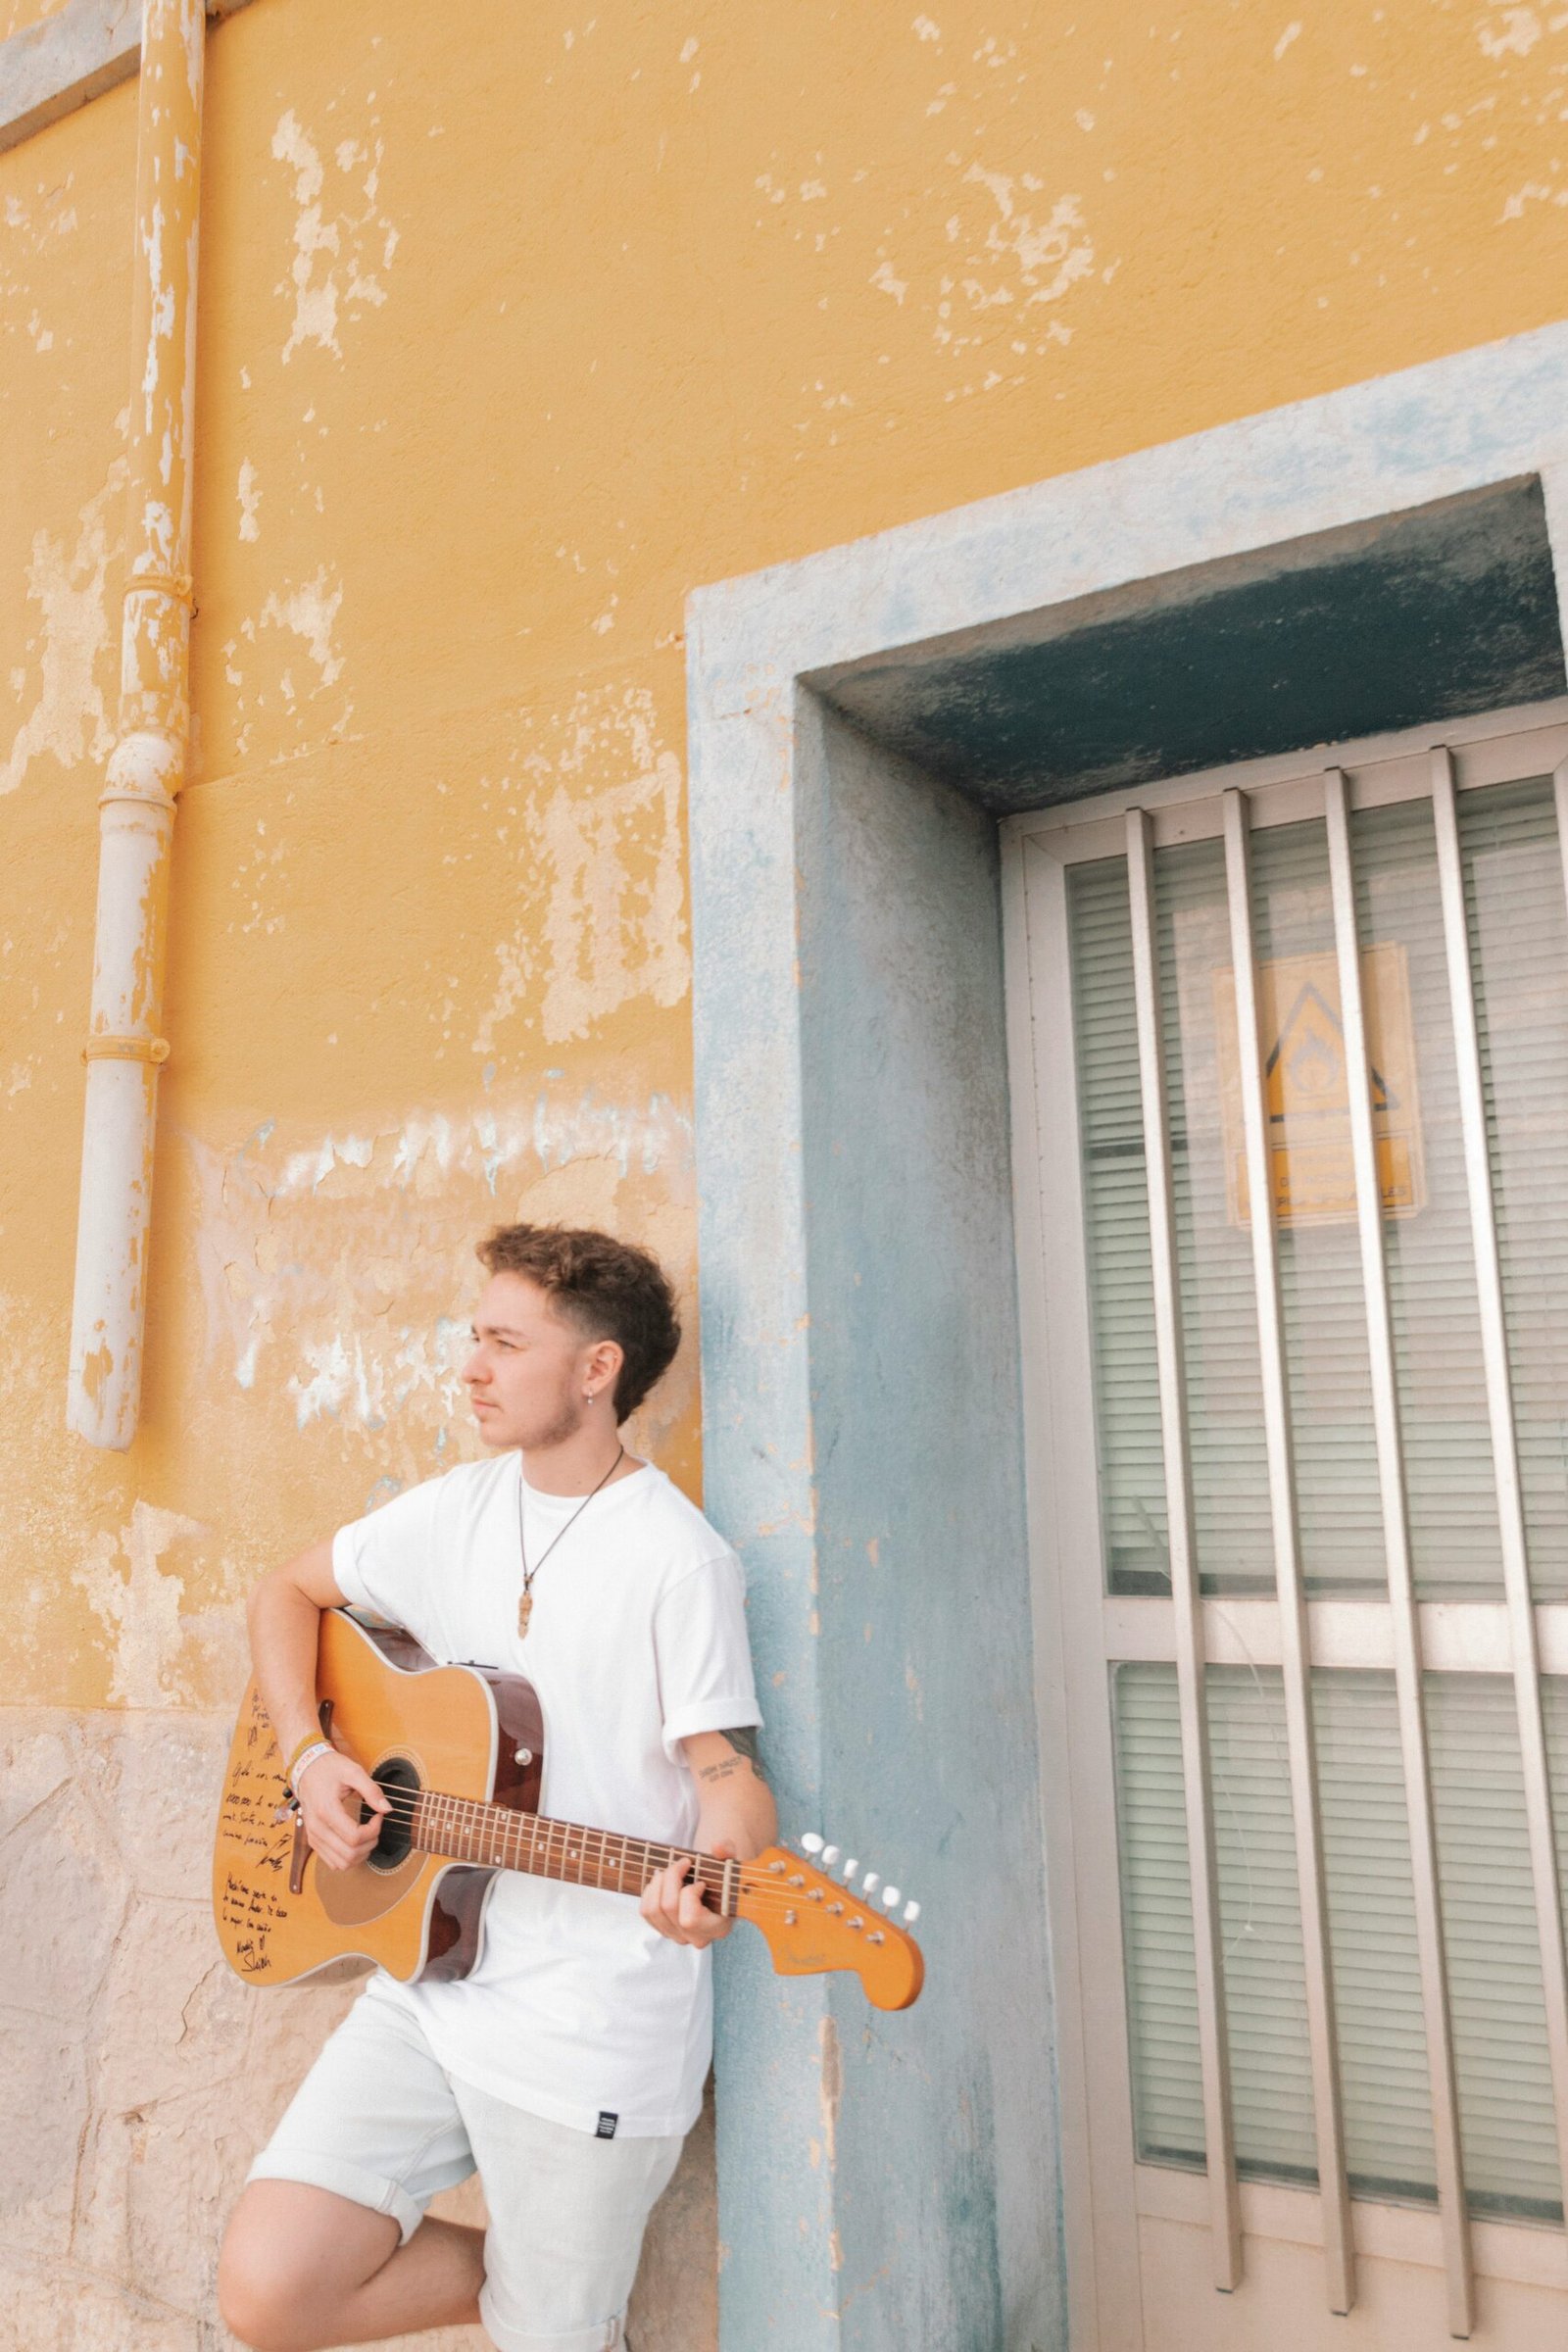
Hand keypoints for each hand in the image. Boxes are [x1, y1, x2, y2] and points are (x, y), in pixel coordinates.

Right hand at [296, 1749, 388, 1873]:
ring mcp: (313, 1837)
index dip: (374, 1830)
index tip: (378, 1816)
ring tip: (367, 1834)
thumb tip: (387, 1809)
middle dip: (370, 1843)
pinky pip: (333, 1862)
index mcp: (326, 1811)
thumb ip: (372, 1790)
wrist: (306, 1769)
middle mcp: (317, 1828)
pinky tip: (356, 1841)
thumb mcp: (353, 1772)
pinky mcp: (313, 1841)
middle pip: (349, 1854)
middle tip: (375, 1826)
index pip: (355, 1837)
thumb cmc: (329, 1769)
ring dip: (360, 1854)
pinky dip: (348, 1857)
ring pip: (342, 1863)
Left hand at [639, 1840, 736, 1948]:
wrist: (718, 1890)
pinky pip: (646, 1912)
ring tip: (670, 1870)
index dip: (689, 1894)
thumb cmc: (725, 1878)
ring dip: (658, 1883)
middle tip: (683, 1863)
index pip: (689, 1918)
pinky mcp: (665, 1931)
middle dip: (671, 1878)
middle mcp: (697, 1938)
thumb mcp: (730, 1863)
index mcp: (718, 1928)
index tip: (701, 1882)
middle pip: (668, 1908)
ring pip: (653, 1910)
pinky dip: (650, 1891)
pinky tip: (662, 1880)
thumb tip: (717, 1846)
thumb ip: (728, 1852)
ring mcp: (679, 1937)